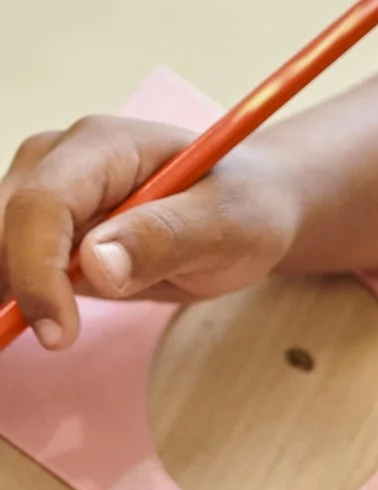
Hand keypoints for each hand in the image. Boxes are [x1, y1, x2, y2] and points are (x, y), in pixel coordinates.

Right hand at [0, 116, 302, 344]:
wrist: (242, 210)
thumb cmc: (242, 209)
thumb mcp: (228, 224)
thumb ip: (166, 237)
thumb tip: (97, 265)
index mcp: (103, 146)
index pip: (43, 205)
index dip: (38, 272)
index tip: (59, 334)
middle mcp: (56, 161)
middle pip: (0, 226)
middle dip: (10, 287)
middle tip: (48, 343)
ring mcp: (39, 193)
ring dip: (5, 295)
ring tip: (47, 333)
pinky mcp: (35, 230)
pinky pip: (5, 265)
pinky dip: (8, 298)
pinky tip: (30, 325)